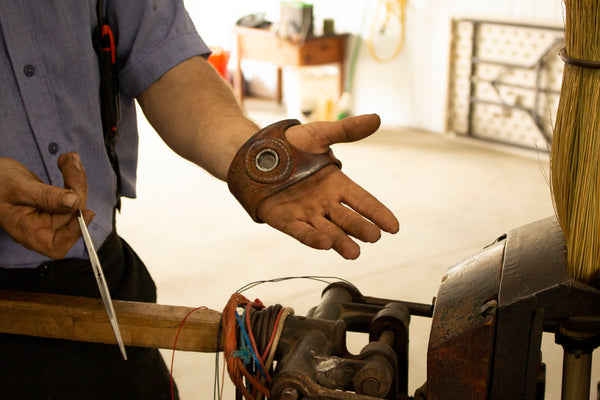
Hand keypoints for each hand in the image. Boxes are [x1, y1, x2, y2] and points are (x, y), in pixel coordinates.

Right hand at [0, 152, 93, 258]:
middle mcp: (42, 226)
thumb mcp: (18, 188)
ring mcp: (50, 214)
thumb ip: (46, 197)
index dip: (74, 232)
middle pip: (72, 217)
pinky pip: (72, 191)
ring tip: (70, 157)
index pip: (56, 244)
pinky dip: (72, 175)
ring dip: (77, 178)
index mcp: (29, 232)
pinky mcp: (56, 201)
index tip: (85, 212)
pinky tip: (68, 160)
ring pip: (76, 201)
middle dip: (77, 188)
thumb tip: (75, 202)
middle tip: (72, 163)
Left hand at [256, 114, 398, 259]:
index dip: (378, 213)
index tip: (394, 227)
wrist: (258, 151)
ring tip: (354, 253)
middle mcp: (324, 202)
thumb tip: (376, 118)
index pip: (363, 201)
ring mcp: (305, 213)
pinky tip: (326, 245)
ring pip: (328, 231)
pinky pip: (301, 231)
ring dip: (341, 241)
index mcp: (336, 184)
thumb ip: (347, 131)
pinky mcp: (285, 220)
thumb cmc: (291, 143)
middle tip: (374, 237)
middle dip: (361, 229)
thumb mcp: (320, 135)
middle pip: (347, 219)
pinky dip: (312, 238)